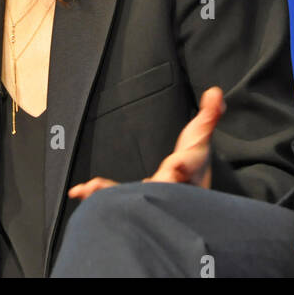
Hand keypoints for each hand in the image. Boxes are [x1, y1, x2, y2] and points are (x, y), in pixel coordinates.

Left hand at [67, 86, 225, 200]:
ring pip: (135, 198)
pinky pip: (116, 199)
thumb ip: (209, 114)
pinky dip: (98, 193)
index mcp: (188, 171)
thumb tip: (215, 92)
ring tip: (92, 188)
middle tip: (141, 185)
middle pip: (162, 189)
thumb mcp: (201, 137)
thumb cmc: (193, 165)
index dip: (184, 167)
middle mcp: (170, 189)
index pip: (189, 167)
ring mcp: (151, 198)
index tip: (177, 166)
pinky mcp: (135, 202)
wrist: (185, 193)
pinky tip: (79, 190)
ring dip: (113, 192)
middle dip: (152, 187)